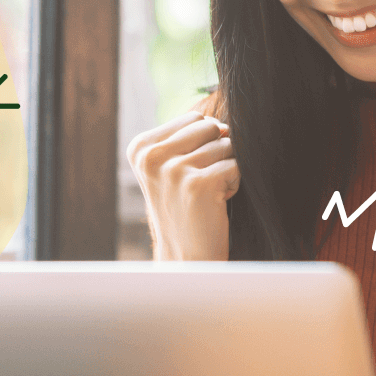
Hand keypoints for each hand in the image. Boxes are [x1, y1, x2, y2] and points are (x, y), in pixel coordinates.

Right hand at [127, 111, 239, 260]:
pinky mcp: (198, 185)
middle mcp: (151, 156)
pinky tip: (216, 203)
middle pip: (209, 126)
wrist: (186, 257)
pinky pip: (236, 165)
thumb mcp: (170, 166)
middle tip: (200, 183)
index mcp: (140, 147)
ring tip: (207, 195)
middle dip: (216, 152)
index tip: (186, 173)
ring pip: (225, 144)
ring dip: (225, 169)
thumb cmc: (184, 208)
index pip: (193, 118)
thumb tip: (223, 126)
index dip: (202, 143)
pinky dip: (234, 184)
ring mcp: (173, 170)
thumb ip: (191, 136)